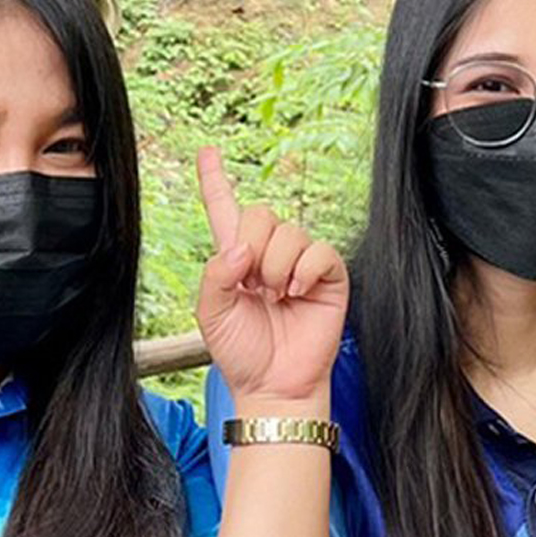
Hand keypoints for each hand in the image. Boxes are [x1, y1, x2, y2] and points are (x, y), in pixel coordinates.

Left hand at [194, 146, 348, 407]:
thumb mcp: (210, 314)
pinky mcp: (328, 276)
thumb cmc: (242, 352)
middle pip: (260, 213)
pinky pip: (319, 251)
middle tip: (252, 286)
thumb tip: (242, 248)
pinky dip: (304, 270)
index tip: (207, 151)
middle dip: (252, 246)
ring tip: (275, 298)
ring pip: (289, 232)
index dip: (214, 180)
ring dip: (276, 267)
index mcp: (236, 258)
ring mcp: (300, 263)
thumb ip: (215, 274)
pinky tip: (295, 293)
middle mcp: (269, 254)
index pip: (225, 209)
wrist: (273, 385)